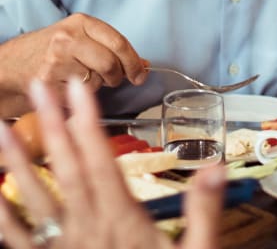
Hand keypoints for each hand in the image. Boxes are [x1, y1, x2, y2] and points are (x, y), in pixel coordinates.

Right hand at [0, 14, 147, 108]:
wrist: (13, 63)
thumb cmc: (52, 49)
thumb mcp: (81, 37)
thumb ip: (111, 47)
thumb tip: (144, 64)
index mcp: (82, 22)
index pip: (119, 42)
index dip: (134, 61)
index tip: (141, 73)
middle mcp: (69, 38)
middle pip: (110, 64)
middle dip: (116, 77)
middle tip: (112, 79)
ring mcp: (56, 60)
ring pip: (95, 81)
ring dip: (95, 85)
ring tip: (81, 77)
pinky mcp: (47, 82)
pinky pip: (77, 95)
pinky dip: (77, 96)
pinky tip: (67, 85)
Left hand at [0, 79, 224, 248]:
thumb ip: (203, 213)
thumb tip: (214, 167)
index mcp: (122, 223)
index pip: (101, 161)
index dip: (88, 122)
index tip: (78, 88)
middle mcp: (87, 231)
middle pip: (66, 169)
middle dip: (51, 124)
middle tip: (39, 85)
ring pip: (34, 200)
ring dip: (17, 161)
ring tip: (2, 127)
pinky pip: (18, 241)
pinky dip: (3, 215)